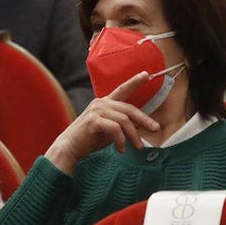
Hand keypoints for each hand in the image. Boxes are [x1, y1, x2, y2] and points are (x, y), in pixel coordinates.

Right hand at [44, 71, 160, 173]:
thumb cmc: (89, 138)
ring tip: (138, 147)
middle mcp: (101, 103)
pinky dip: (121, 140)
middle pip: (129, 109)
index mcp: (105, 103)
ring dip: (133, 135)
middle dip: (144, 119)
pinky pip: (115, 129)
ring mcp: (96, 110)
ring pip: (124, 120)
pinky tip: (121, 149)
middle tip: (156, 129)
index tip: (147, 75)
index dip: (135, 81)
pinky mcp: (93, 121)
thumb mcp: (110, 129)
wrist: (69, 147)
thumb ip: (123, 124)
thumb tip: (141, 124)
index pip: (123, 89)